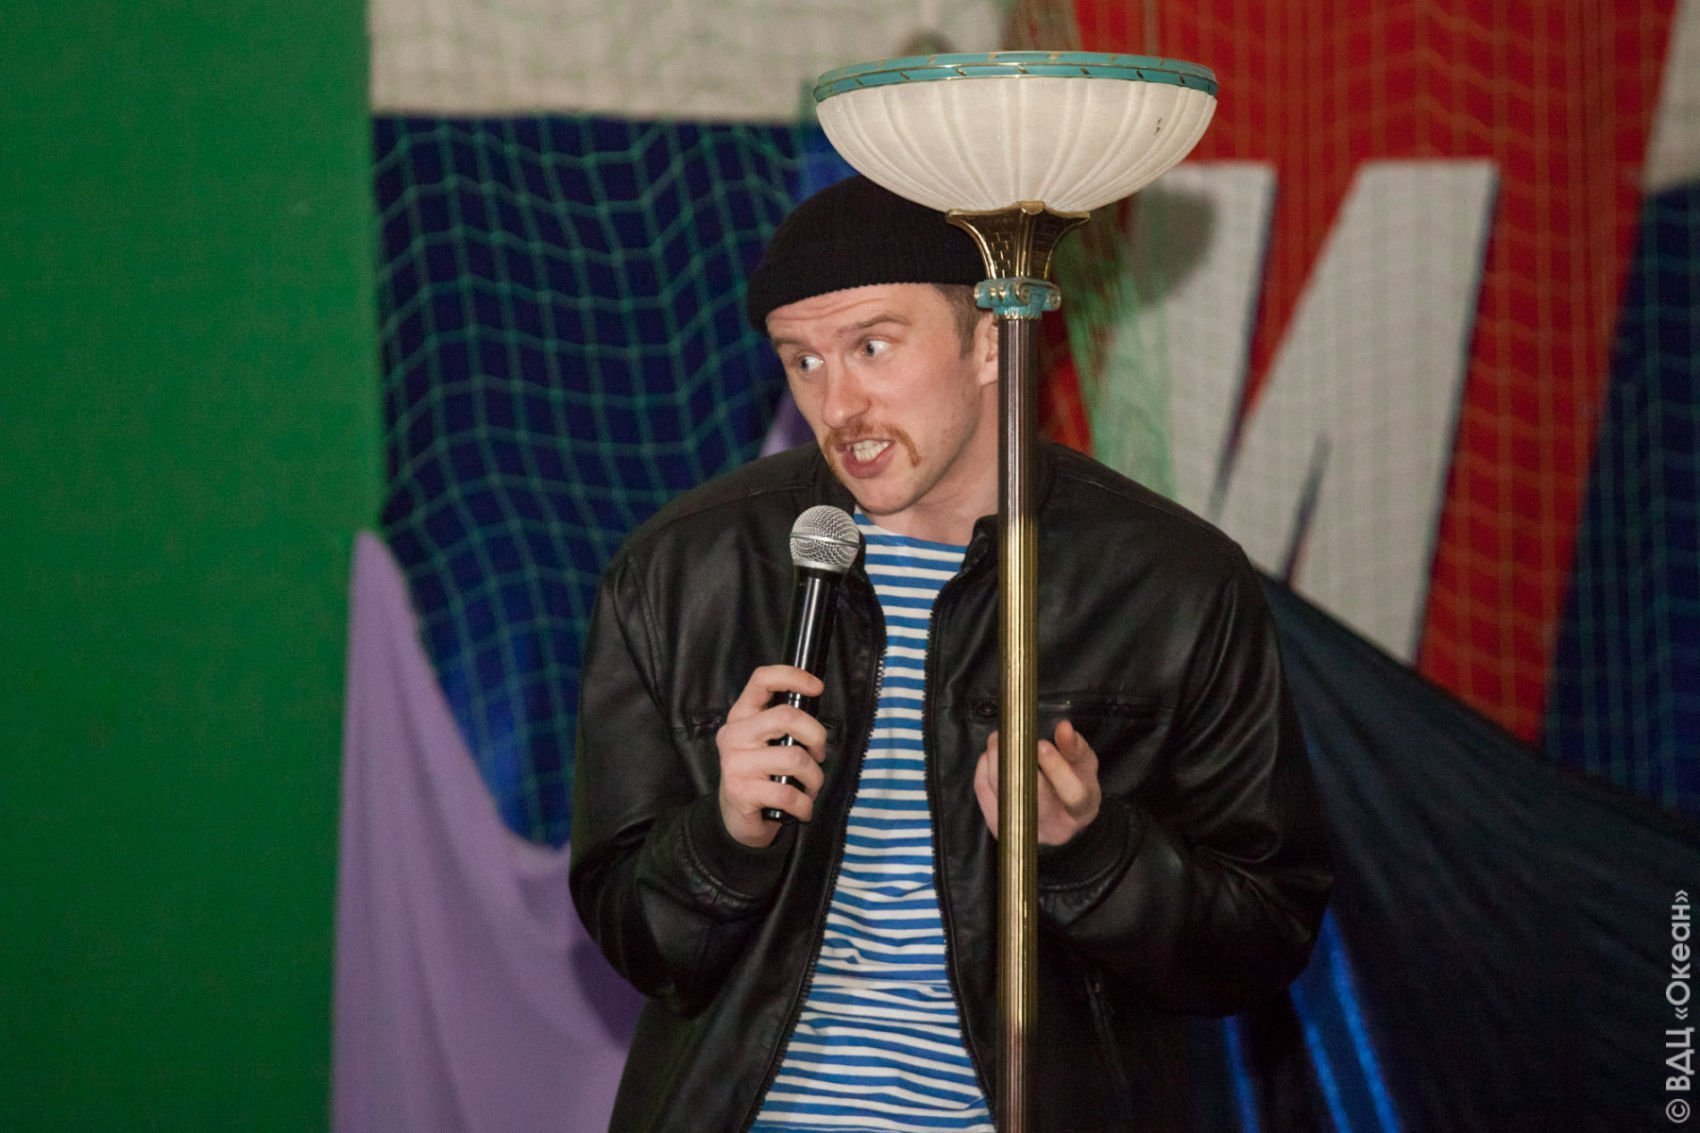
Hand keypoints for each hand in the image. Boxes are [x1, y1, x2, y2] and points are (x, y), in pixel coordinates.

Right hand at [716, 665, 827, 846]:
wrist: (738, 819)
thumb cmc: (763, 775)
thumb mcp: (768, 742)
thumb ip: (786, 724)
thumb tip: (815, 706)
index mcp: (742, 716)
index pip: (762, 680)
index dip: (793, 676)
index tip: (816, 687)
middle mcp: (734, 735)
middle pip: (786, 716)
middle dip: (816, 736)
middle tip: (818, 754)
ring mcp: (735, 764)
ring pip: (795, 758)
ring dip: (814, 778)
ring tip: (809, 787)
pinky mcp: (741, 792)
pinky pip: (788, 794)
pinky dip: (804, 805)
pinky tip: (801, 809)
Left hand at [973, 719, 1101, 845]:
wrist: (1058, 812)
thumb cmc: (1074, 783)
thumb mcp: (1083, 764)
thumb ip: (1075, 747)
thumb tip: (1064, 728)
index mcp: (1082, 811)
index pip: (1073, 794)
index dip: (1057, 769)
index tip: (1042, 745)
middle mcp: (1054, 828)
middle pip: (1032, 798)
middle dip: (1018, 765)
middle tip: (1010, 737)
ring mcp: (1025, 830)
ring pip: (1005, 795)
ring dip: (996, 763)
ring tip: (997, 739)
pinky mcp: (1001, 826)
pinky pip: (986, 796)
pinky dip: (985, 772)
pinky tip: (990, 756)